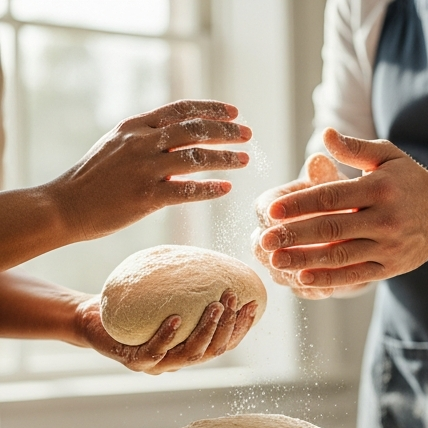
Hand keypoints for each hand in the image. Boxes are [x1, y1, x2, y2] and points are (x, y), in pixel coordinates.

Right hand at [50, 100, 249, 242]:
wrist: (65, 205)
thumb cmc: (94, 180)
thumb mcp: (117, 146)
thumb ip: (146, 139)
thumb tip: (177, 136)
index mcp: (135, 127)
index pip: (181, 110)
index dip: (211, 109)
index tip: (234, 111)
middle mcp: (141, 142)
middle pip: (194, 130)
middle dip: (226, 130)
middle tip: (248, 134)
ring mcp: (144, 169)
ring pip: (196, 158)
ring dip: (225, 157)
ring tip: (245, 159)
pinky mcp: (146, 197)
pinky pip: (187, 191)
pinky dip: (210, 189)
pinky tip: (227, 188)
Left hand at [73, 291, 256, 372]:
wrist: (89, 318)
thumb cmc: (129, 306)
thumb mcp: (162, 296)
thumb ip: (185, 290)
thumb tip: (213, 263)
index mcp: (190, 350)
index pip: (225, 343)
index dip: (241, 327)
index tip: (252, 304)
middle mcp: (178, 362)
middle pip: (213, 350)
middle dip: (228, 326)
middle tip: (233, 300)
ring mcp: (157, 366)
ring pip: (190, 354)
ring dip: (207, 330)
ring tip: (215, 306)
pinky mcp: (134, 362)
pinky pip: (155, 351)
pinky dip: (168, 335)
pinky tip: (177, 319)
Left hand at [258, 128, 427, 289]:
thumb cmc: (410, 181)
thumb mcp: (388, 155)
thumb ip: (355, 148)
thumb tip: (325, 135)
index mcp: (380, 188)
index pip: (331, 197)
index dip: (299, 204)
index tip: (271, 211)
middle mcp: (386, 219)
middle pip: (332, 229)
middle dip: (294, 235)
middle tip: (264, 240)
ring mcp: (389, 246)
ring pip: (341, 256)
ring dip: (305, 260)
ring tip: (275, 260)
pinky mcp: (391, 268)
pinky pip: (356, 275)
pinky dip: (329, 279)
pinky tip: (303, 278)